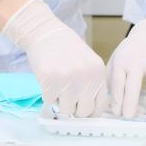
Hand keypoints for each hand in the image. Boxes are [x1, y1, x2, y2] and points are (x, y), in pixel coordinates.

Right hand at [1, 0, 105, 116]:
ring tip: (57, 85)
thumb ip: (91, 84)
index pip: (99, 106)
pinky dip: (47, 95)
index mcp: (98, 73)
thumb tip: (88, 111)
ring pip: (66, 110)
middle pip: (83, 112)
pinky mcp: (50, 80)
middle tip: (67, 97)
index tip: (81, 108)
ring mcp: (68, 79)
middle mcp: (86, 77)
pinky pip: (50, 101)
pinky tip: (48, 80)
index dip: (89, 110)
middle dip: (74, 109)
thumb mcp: (87, 63)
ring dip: (60, 102)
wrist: (46, 33)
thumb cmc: (66, 49)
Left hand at [107, 18, 145, 117]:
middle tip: (129, 115)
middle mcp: (135, 60)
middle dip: (130, 101)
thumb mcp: (115, 61)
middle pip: (132, 83)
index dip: (117, 99)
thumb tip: (112, 104)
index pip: (117, 83)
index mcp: (121, 62)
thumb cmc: (128, 54)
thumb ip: (111, 80)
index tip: (118, 112)